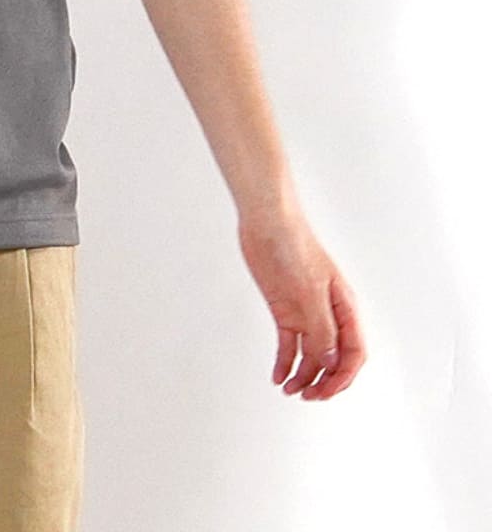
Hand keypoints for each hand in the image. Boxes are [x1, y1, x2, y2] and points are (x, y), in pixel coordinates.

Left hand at [238, 208, 366, 399]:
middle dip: (324, 381)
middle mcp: (327, 314)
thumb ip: (321, 327)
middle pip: (333, 358)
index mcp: (344, 308)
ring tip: (290, 391)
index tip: (326, 391)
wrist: (266, 223)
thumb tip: (329, 361)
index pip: (353, 352)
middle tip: (308, 397)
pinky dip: (285, 362)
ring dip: (304, 375)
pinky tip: (279, 375)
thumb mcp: (309, 290)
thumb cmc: (294, 245)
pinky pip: (289, 343)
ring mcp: (306, 313)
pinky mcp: (285, 310)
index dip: (343, 376)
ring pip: (311, 354)